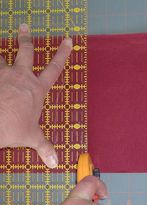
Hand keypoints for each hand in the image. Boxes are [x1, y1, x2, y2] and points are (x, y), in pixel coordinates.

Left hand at [0, 23, 71, 167]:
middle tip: (24, 26)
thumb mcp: (31, 138)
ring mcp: (3, 74)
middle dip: (26, 38)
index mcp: (37, 88)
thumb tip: (55, 163)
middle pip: (26, 52)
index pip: (55, 68)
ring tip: (0, 57)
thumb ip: (44, 148)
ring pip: (2, 58)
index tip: (68, 40)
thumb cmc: (14, 127)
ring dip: (1, 57)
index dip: (62, 54)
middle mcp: (22, 76)